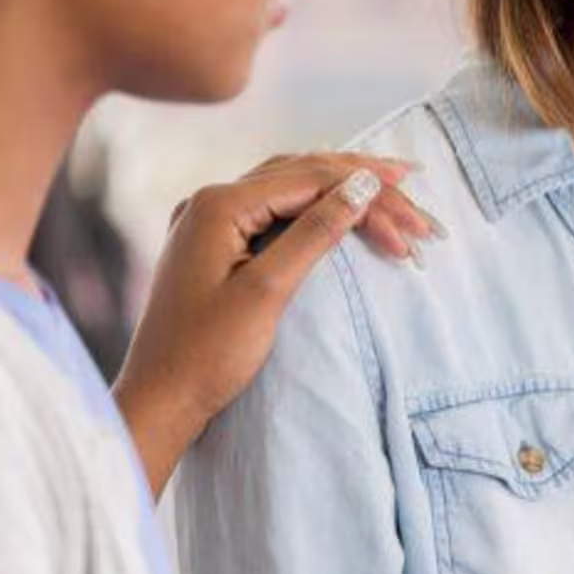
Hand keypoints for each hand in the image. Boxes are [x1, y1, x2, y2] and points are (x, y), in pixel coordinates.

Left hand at [113, 152, 439, 494]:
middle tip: (415, 185)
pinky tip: (341, 204)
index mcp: (218, 206)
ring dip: (341, 188)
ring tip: (392, 188)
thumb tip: (362, 187)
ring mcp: (208, 221)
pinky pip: (274, 207)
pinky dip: (315, 205)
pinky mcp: (214, 243)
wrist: (158, 401)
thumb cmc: (208, 354)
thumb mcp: (268, 292)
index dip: (368, 192)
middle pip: (301, 172)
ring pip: (289, 185)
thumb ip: (315, 233)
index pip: (310, 179)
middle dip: (361, 180)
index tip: (415, 219)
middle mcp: (209, 202)